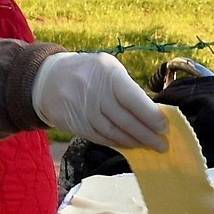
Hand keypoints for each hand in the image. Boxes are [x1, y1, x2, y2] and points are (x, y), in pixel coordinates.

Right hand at [32, 52, 169, 152]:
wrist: (48, 80)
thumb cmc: (88, 73)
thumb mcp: (108, 68)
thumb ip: (128, 88)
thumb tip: (153, 113)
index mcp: (107, 73)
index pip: (133, 98)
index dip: (150, 115)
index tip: (164, 127)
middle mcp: (94, 92)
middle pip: (125, 120)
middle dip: (147, 135)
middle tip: (163, 144)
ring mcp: (83, 110)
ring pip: (114, 132)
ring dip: (134, 141)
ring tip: (149, 146)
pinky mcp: (76, 125)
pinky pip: (101, 138)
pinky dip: (117, 143)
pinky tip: (129, 145)